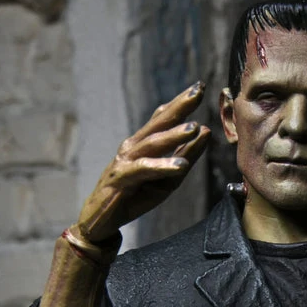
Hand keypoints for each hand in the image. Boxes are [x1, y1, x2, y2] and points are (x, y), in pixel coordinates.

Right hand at [75, 81, 211, 243]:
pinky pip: (143, 170)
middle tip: (198, 90)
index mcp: (143, 144)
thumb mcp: (168, 178)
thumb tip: (205, 131)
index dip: (180, 102)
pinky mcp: (121, 179)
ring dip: (173, 135)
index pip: (163, 118)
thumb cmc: (135, 197)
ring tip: (194, 128)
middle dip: (178, 107)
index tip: (199, 86)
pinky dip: (162, 166)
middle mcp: (133, 147)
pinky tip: (180, 164)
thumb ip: (186, 155)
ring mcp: (125, 161)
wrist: (102, 220)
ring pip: (151, 144)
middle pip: (157, 123)